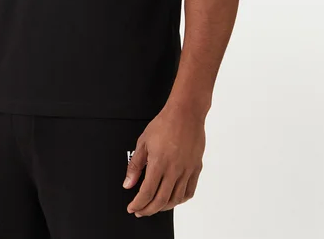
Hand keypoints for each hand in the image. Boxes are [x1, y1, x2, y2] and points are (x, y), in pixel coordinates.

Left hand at [123, 101, 204, 216]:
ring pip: (176, 199)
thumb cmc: (164, 123)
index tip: (133, 207)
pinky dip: (180, 199)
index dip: (138, 203)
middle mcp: (174, 169)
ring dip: (163, 207)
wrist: (185, 113)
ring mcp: (187, 170)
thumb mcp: (143, 142)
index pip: (147, 192)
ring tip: (155, 206)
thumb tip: (128, 183)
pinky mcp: (196, 168)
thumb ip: (135, 165)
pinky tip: (173, 199)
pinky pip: (189, 191)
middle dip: (148, 209)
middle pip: (160, 200)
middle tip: (141, 211)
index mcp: (159, 163)